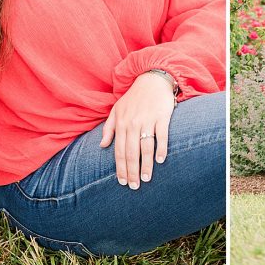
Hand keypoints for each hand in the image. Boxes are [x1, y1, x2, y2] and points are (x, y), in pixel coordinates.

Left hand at [100, 72, 175, 188]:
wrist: (152, 79)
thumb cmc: (134, 96)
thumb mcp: (117, 109)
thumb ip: (109, 128)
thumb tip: (102, 145)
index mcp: (121, 123)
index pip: (119, 151)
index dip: (120, 168)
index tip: (123, 182)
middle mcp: (133, 123)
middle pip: (131, 152)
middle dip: (132, 171)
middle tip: (135, 186)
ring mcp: (148, 120)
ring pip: (145, 147)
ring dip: (146, 165)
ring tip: (146, 179)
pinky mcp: (162, 116)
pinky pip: (161, 135)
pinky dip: (161, 148)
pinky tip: (161, 160)